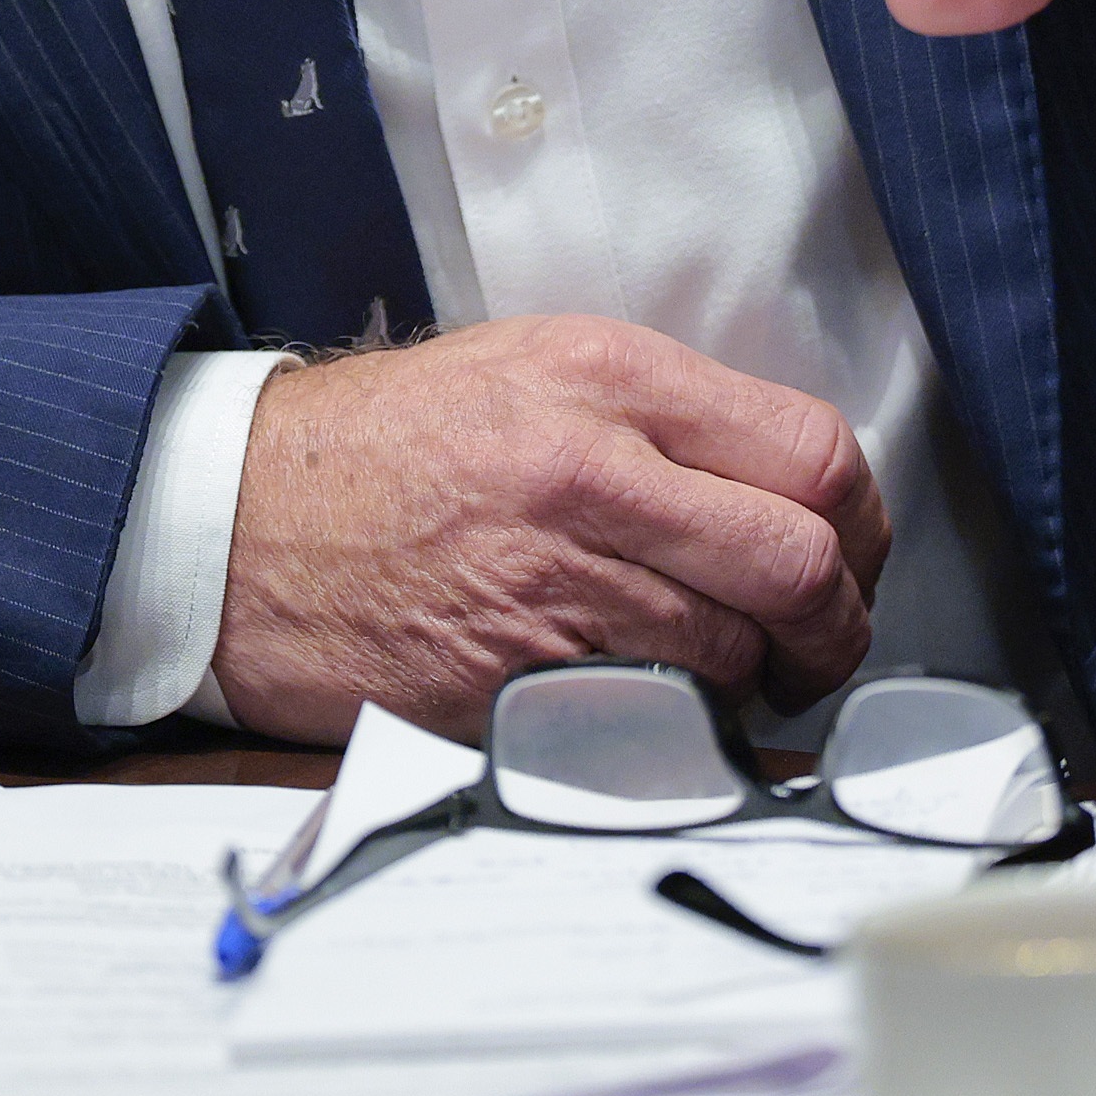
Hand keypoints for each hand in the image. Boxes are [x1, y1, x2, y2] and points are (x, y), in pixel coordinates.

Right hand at [206, 316, 888, 743]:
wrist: (233, 519)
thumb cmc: (381, 449)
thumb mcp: (526, 370)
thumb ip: (658, 417)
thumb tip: (786, 489)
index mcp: (606, 377)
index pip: (814, 453)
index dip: (862, 526)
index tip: (847, 556)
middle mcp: (591, 471)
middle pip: (803, 566)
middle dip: (837, 627)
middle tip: (818, 645)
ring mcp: (552, 584)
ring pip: (739, 657)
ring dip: (751, 683)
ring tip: (716, 673)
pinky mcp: (514, 682)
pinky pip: (651, 721)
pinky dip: (670, 726)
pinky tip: (638, 702)